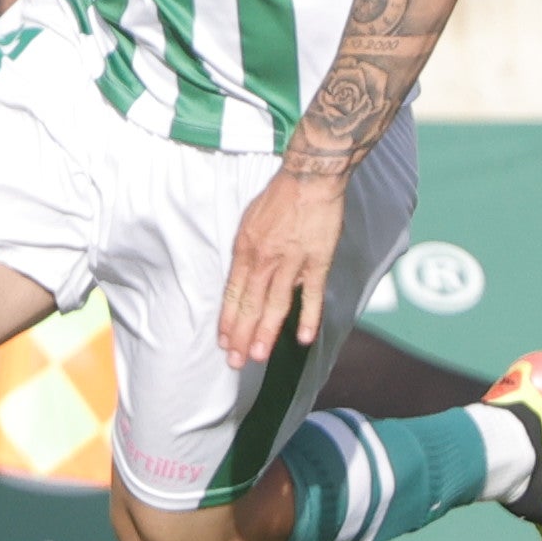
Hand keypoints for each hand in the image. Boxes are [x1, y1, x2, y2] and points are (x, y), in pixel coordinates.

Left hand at [217, 167, 344, 367]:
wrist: (310, 177)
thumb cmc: (279, 197)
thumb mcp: (249, 221)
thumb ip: (246, 252)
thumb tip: (243, 278)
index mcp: (245, 249)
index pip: (233, 293)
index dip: (228, 320)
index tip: (224, 342)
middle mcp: (264, 259)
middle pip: (249, 304)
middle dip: (241, 336)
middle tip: (236, 362)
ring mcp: (291, 261)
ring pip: (275, 304)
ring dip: (265, 333)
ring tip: (258, 356)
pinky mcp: (317, 261)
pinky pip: (311, 294)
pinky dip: (308, 317)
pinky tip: (302, 339)